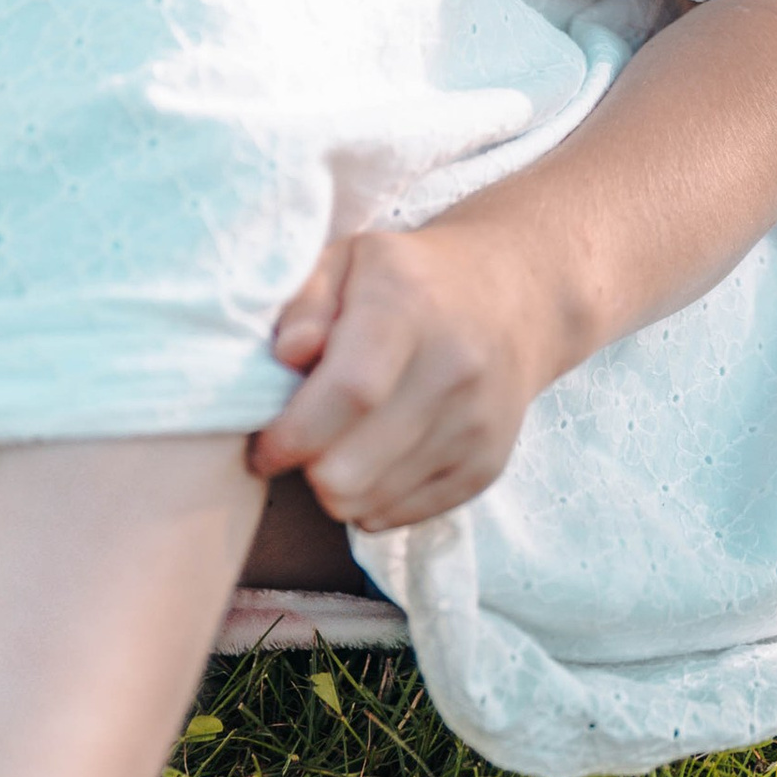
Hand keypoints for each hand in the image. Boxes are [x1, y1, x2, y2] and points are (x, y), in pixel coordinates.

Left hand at [248, 218, 567, 531]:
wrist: (513, 297)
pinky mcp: (488, 465)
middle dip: (307, 466)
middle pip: (349, 469)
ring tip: (342, 442)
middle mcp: (454, 366)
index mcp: (409, 305)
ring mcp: (477, 422)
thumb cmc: (408, 279)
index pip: (350, 392)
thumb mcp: (348, 260)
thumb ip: (305, 302)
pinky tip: (378, 454)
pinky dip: (375, 497)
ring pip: (369, 504)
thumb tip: (288, 356)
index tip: (264, 447)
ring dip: (338, 485)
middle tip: (305, 439)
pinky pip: (402, 517)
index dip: (292, 434)